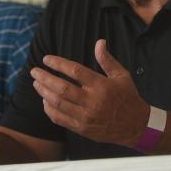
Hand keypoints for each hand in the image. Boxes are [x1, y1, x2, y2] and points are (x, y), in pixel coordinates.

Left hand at [30, 39, 148, 147]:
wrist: (136, 126)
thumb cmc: (128, 97)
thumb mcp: (122, 75)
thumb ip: (107, 60)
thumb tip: (99, 42)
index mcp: (101, 85)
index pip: (75, 71)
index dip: (58, 63)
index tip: (47, 59)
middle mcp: (92, 101)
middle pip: (61, 88)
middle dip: (44, 78)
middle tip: (34, 71)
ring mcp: (86, 116)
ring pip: (58, 103)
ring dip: (44, 92)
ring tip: (36, 84)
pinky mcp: (82, 128)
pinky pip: (60, 118)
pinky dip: (49, 109)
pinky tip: (45, 101)